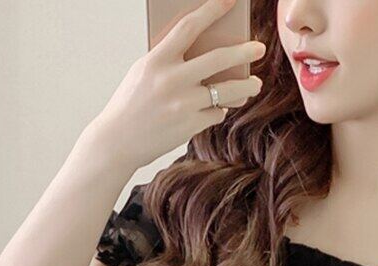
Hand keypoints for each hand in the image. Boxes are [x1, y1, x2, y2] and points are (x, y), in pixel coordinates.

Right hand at [93, 0, 264, 168]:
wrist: (118, 140)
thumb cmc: (133, 103)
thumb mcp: (146, 72)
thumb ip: (172, 61)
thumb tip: (208, 52)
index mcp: (157, 59)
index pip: (189, 27)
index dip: (212, 10)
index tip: (230, 0)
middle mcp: (171, 79)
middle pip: (218, 59)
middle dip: (244, 52)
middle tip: (259, 48)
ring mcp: (183, 103)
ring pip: (226, 91)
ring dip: (245, 87)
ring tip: (255, 84)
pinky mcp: (191, 125)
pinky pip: (216, 112)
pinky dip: (218, 110)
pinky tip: (215, 109)